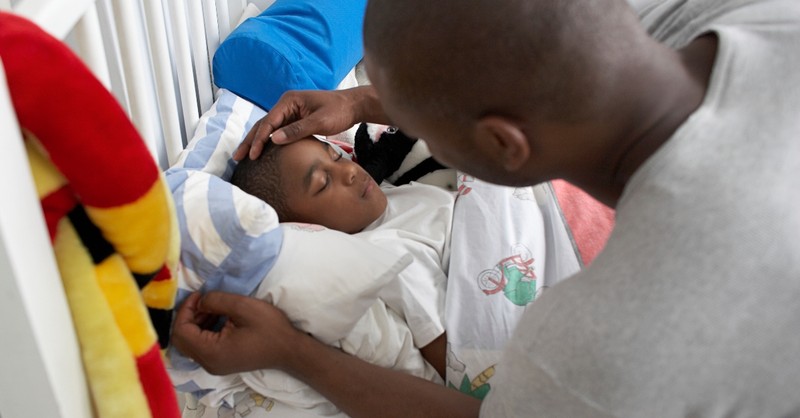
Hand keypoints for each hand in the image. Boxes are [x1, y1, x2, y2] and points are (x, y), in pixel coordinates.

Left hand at [170, 291, 301, 374]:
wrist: (289, 351)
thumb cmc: (269, 329)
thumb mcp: (243, 307)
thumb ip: (215, 300)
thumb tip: (200, 302)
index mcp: (211, 352)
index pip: (181, 331)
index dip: (185, 310)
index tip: (200, 295)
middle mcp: (208, 363)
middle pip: (181, 339)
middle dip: (188, 316)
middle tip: (203, 300)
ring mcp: (213, 365)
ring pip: (190, 343)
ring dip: (196, 323)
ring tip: (212, 307)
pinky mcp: (220, 363)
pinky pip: (201, 347)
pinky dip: (203, 331)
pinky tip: (218, 318)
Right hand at [233, 86, 387, 160]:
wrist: (352, 107)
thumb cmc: (338, 111)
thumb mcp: (319, 122)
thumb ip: (297, 130)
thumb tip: (273, 139)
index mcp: (289, 101)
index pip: (268, 122)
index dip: (258, 139)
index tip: (252, 154)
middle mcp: (286, 105)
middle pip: (263, 124)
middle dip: (250, 141)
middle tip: (237, 157)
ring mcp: (290, 113)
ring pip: (268, 129)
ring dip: (256, 142)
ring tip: (244, 156)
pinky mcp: (295, 121)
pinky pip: (278, 132)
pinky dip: (268, 142)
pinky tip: (262, 153)